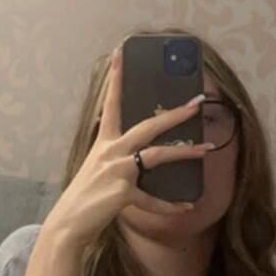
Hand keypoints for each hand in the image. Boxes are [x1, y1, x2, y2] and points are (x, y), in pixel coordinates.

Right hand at [42, 48, 212, 254]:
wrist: (68, 223)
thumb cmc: (85, 196)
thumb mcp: (98, 168)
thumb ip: (117, 156)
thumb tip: (141, 153)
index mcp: (104, 142)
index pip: (111, 103)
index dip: (116, 77)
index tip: (120, 52)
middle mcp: (111, 151)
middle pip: (148, 126)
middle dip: (174, 114)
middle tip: (197, 102)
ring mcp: (118, 170)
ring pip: (157, 155)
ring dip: (184, 152)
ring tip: (206, 148)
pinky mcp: (123, 192)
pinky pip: (153, 198)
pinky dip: (170, 204)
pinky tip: (187, 206)